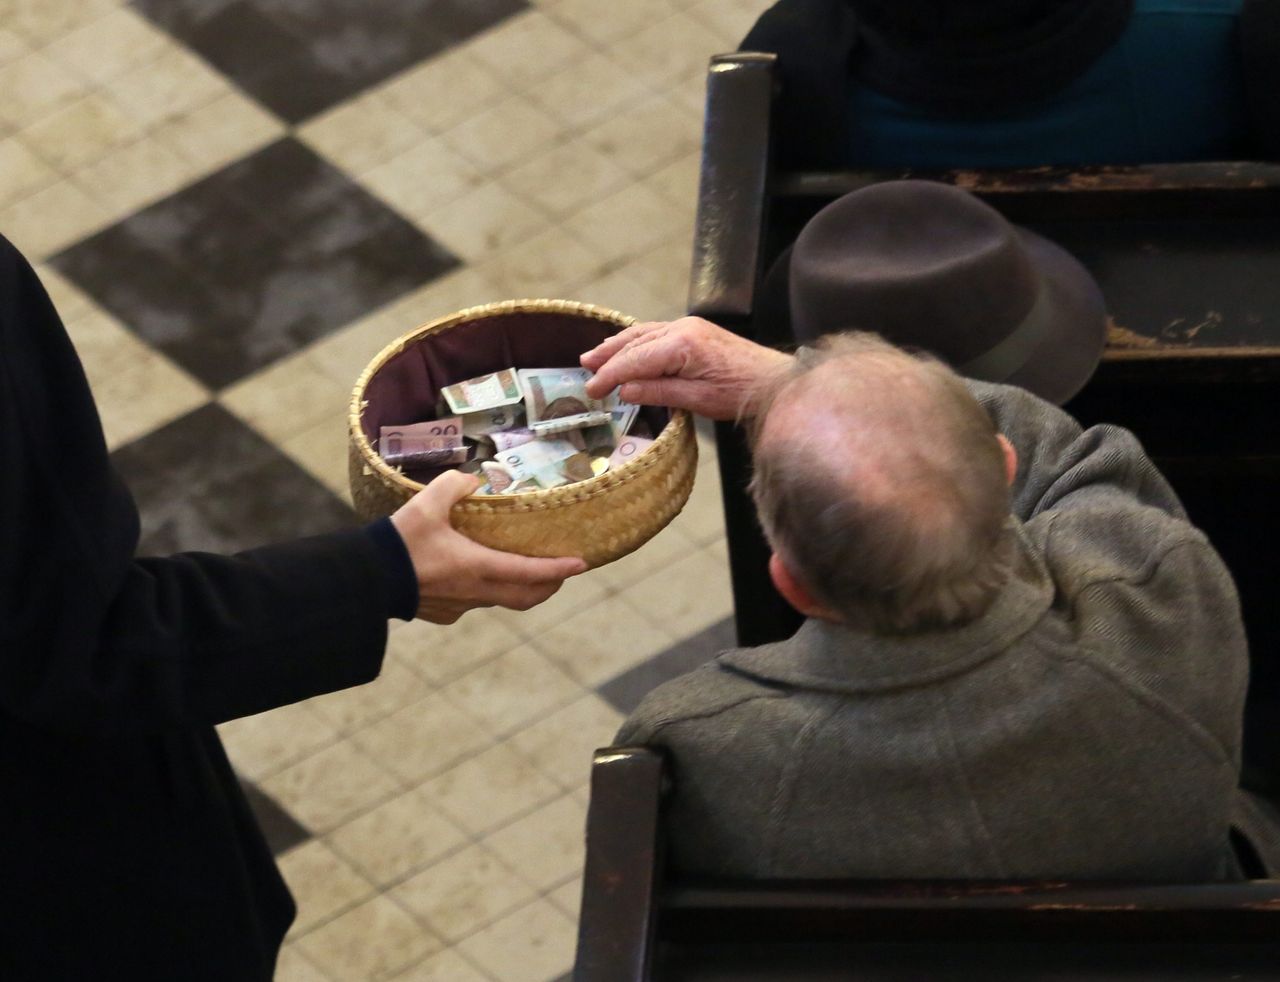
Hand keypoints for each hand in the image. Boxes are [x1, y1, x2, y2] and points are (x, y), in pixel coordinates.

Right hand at [391, 471, 586, 623]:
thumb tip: (471, 481)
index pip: (529, 572)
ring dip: (517, 587)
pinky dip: (486, 589)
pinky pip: (474, 602)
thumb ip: (453, 485)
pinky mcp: (443, 613)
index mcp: (478, 567)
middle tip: (561, 570)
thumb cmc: (399, 543)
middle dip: (548, 584)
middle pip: (525, 596)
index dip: (558, 569)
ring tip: (522, 568)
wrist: (366, 581)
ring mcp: (459, 606)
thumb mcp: (426, 504)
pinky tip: (476, 573)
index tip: (581, 564)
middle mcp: (475, 592)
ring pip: (500, 600)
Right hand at [581, 316, 793, 419]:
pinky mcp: (695, 331)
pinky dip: (636, 341)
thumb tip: (624, 391)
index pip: (635, 359)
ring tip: (595, 356)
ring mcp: (689, 326)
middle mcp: (682, 328)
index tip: (592, 389)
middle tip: (584, 368)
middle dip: (608, 356)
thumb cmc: (739, 393)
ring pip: (643, 333)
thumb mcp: (697, 400)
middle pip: (635, 341)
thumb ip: (658, 392)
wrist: (773, 381)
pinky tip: (626, 347)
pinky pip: (656, 333)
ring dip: (618, 345)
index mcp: (682, 345)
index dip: (610, 375)